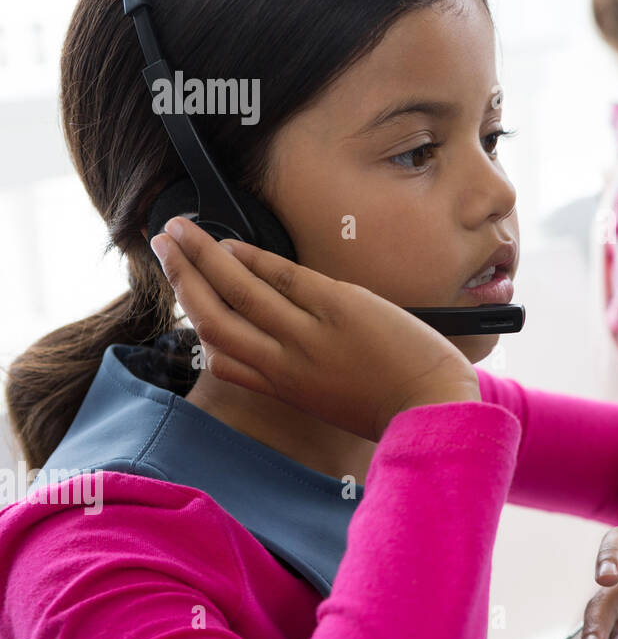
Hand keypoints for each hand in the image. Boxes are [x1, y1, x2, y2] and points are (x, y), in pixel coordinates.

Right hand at [149, 215, 479, 441]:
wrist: (435, 408)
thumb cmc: (397, 405)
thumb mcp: (337, 404)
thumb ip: (308, 378)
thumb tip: (291, 352)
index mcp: (286, 388)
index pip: (220, 359)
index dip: (195, 327)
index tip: (185, 297)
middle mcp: (285, 363)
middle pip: (212, 319)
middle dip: (180, 279)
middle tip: (161, 246)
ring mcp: (309, 335)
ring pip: (237, 292)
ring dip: (201, 257)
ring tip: (178, 229)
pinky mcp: (339, 308)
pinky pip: (284, 278)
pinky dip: (253, 259)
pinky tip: (233, 242)